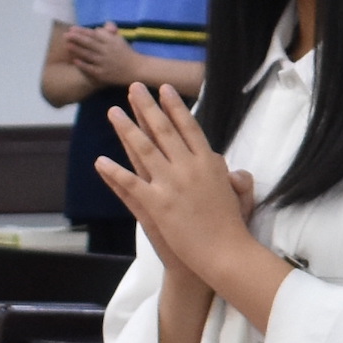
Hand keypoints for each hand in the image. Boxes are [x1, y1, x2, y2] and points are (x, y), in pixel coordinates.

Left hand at [67, 23, 142, 87]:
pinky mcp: (104, 74)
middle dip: (77, 38)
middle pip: (89, 43)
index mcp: (111, 41)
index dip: (82, 31)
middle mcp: (107, 51)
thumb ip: (109, 32)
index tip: (72, 28)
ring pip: (88, 55)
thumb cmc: (127, 54)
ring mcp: (105, 63)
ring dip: (77, 49)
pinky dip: (83, 64)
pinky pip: (91, 68)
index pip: (94, 35)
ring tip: (67, 45)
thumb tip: (97, 28)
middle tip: (66, 35)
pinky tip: (75, 61)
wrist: (138, 69)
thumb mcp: (119, 39)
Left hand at [93, 81, 260, 273]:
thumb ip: (237, 178)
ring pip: (143, 149)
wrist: (225, 254)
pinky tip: (100, 161)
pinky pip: (130, 184)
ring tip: (112, 112)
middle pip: (163, 130)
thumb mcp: (242, 197)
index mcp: (209, 163)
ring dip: (126, 128)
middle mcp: (188, 167)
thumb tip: (230, 168)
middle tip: (134, 87)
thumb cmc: (234, 228)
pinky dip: (114, 172)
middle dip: (146, 106)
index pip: (189, 127)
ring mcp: (170, 185)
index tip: (164, 89)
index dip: (175, 107)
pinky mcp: (156, 205)